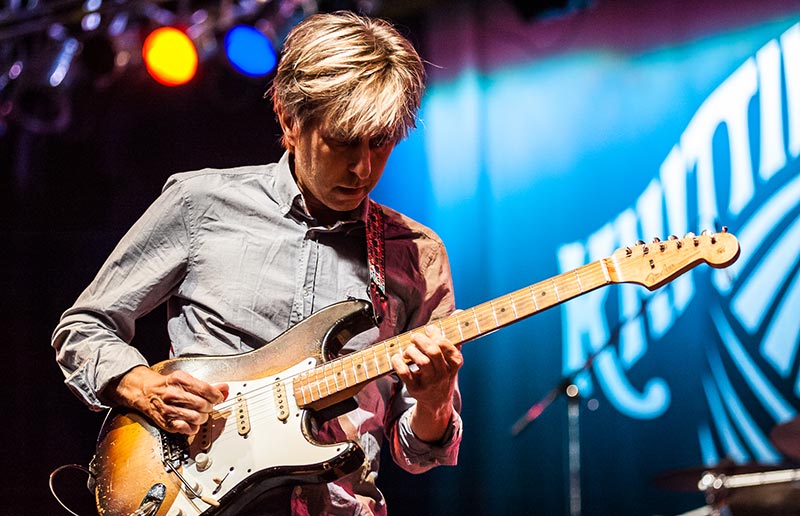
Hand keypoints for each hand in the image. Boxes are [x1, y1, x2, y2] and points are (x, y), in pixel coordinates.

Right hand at [105, 366, 228, 435]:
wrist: (145, 392)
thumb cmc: (167, 385)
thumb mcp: (185, 379)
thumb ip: (206, 385)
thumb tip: (224, 388)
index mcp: (179, 380)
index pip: (206, 390)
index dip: (216, 396)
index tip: (218, 397)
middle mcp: (173, 394)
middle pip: (203, 405)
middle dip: (210, 407)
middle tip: (208, 406)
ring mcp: (169, 409)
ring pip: (198, 418)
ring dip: (203, 417)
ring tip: (200, 413)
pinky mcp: (166, 422)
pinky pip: (188, 429)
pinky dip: (193, 427)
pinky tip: (191, 421)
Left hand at [391, 324, 462, 441]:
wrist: (437, 401)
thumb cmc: (443, 372)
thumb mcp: (451, 357)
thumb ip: (453, 335)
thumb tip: (459, 311)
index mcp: (455, 363)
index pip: (448, 346)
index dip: (436, 334)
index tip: (429, 329)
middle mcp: (444, 374)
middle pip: (434, 352)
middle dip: (422, 340)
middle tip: (415, 337)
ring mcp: (430, 382)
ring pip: (421, 362)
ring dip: (411, 351)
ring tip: (408, 349)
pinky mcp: (415, 389)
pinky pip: (405, 374)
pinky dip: (398, 363)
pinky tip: (397, 358)